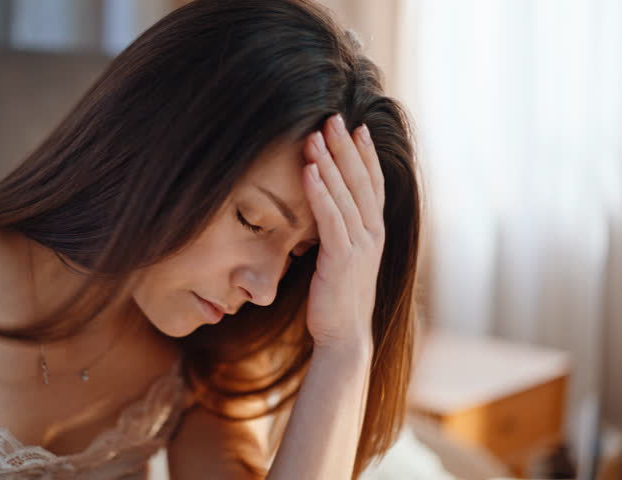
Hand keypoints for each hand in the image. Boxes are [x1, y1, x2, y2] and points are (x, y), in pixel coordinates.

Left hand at [301, 113, 385, 350]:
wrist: (344, 336)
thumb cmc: (340, 298)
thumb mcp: (344, 258)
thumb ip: (342, 232)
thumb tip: (328, 210)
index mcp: (374, 232)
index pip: (372, 184)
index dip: (364, 154)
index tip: (355, 127)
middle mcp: (373, 234)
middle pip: (361, 181)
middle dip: (346, 147)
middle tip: (333, 117)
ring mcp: (361, 246)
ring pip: (345, 194)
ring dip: (330, 162)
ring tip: (316, 134)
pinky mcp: (342, 258)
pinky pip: (331, 218)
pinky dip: (320, 192)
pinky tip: (309, 170)